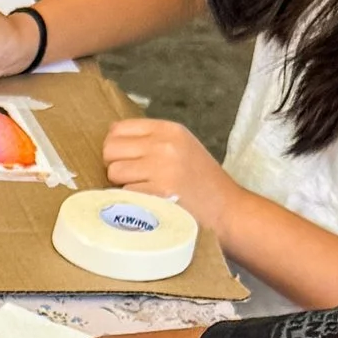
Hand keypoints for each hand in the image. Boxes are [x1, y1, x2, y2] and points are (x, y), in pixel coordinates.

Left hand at [103, 112, 229, 225]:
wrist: (227, 209)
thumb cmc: (201, 181)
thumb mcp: (181, 146)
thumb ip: (150, 140)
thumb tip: (110, 135)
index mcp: (168, 129)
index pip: (118, 129)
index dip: (115, 147)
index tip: (127, 160)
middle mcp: (164, 144)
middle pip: (110, 149)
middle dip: (115, 165)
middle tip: (134, 178)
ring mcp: (161, 167)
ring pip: (113, 172)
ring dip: (122, 185)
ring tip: (145, 190)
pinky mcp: (158, 192)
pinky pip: (124, 193)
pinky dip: (132, 201)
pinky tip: (150, 202)